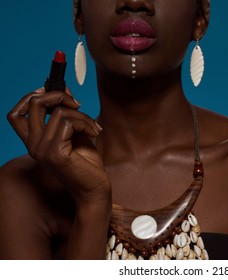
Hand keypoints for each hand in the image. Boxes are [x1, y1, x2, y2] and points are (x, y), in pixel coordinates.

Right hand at [7, 87, 110, 206]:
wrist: (95, 188)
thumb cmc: (87, 163)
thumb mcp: (76, 132)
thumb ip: (67, 113)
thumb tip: (63, 88)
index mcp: (35, 141)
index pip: (15, 115)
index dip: (29, 97)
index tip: (51, 92)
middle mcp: (33, 145)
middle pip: (34, 104)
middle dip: (59, 95)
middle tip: (78, 104)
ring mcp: (41, 149)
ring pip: (59, 112)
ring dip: (83, 115)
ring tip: (94, 128)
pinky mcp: (55, 153)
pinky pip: (68, 122)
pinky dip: (86, 123)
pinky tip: (95, 133)